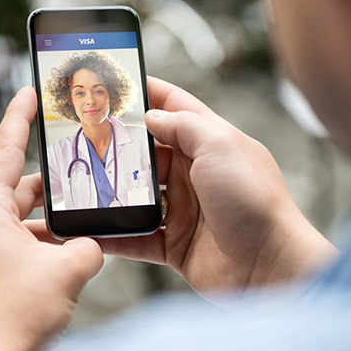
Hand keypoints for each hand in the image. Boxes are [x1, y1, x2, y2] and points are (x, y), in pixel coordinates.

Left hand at [0, 87, 102, 350]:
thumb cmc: (13, 316)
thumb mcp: (69, 270)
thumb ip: (89, 246)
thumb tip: (92, 245)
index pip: (2, 150)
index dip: (18, 118)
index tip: (27, 93)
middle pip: (15, 191)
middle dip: (50, 190)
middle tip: (77, 180)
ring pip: (15, 224)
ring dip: (45, 228)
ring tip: (78, 237)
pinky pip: (8, 249)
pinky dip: (33, 249)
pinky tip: (59, 264)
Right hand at [26, 77, 337, 301]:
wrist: (270, 265)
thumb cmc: (254, 200)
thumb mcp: (220, 144)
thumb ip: (183, 125)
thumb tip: (151, 116)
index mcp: (212, 142)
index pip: (175, 107)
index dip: (147, 94)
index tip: (115, 85)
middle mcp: (196, 173)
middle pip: (149, 151)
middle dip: (119, 144)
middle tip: (84, 135)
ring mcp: (184, 209)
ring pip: (137, 193)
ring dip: (112, 190)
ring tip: (81, 182)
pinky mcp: (174, 244)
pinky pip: (135, 236)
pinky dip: (113, 234)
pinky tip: (89, 230)